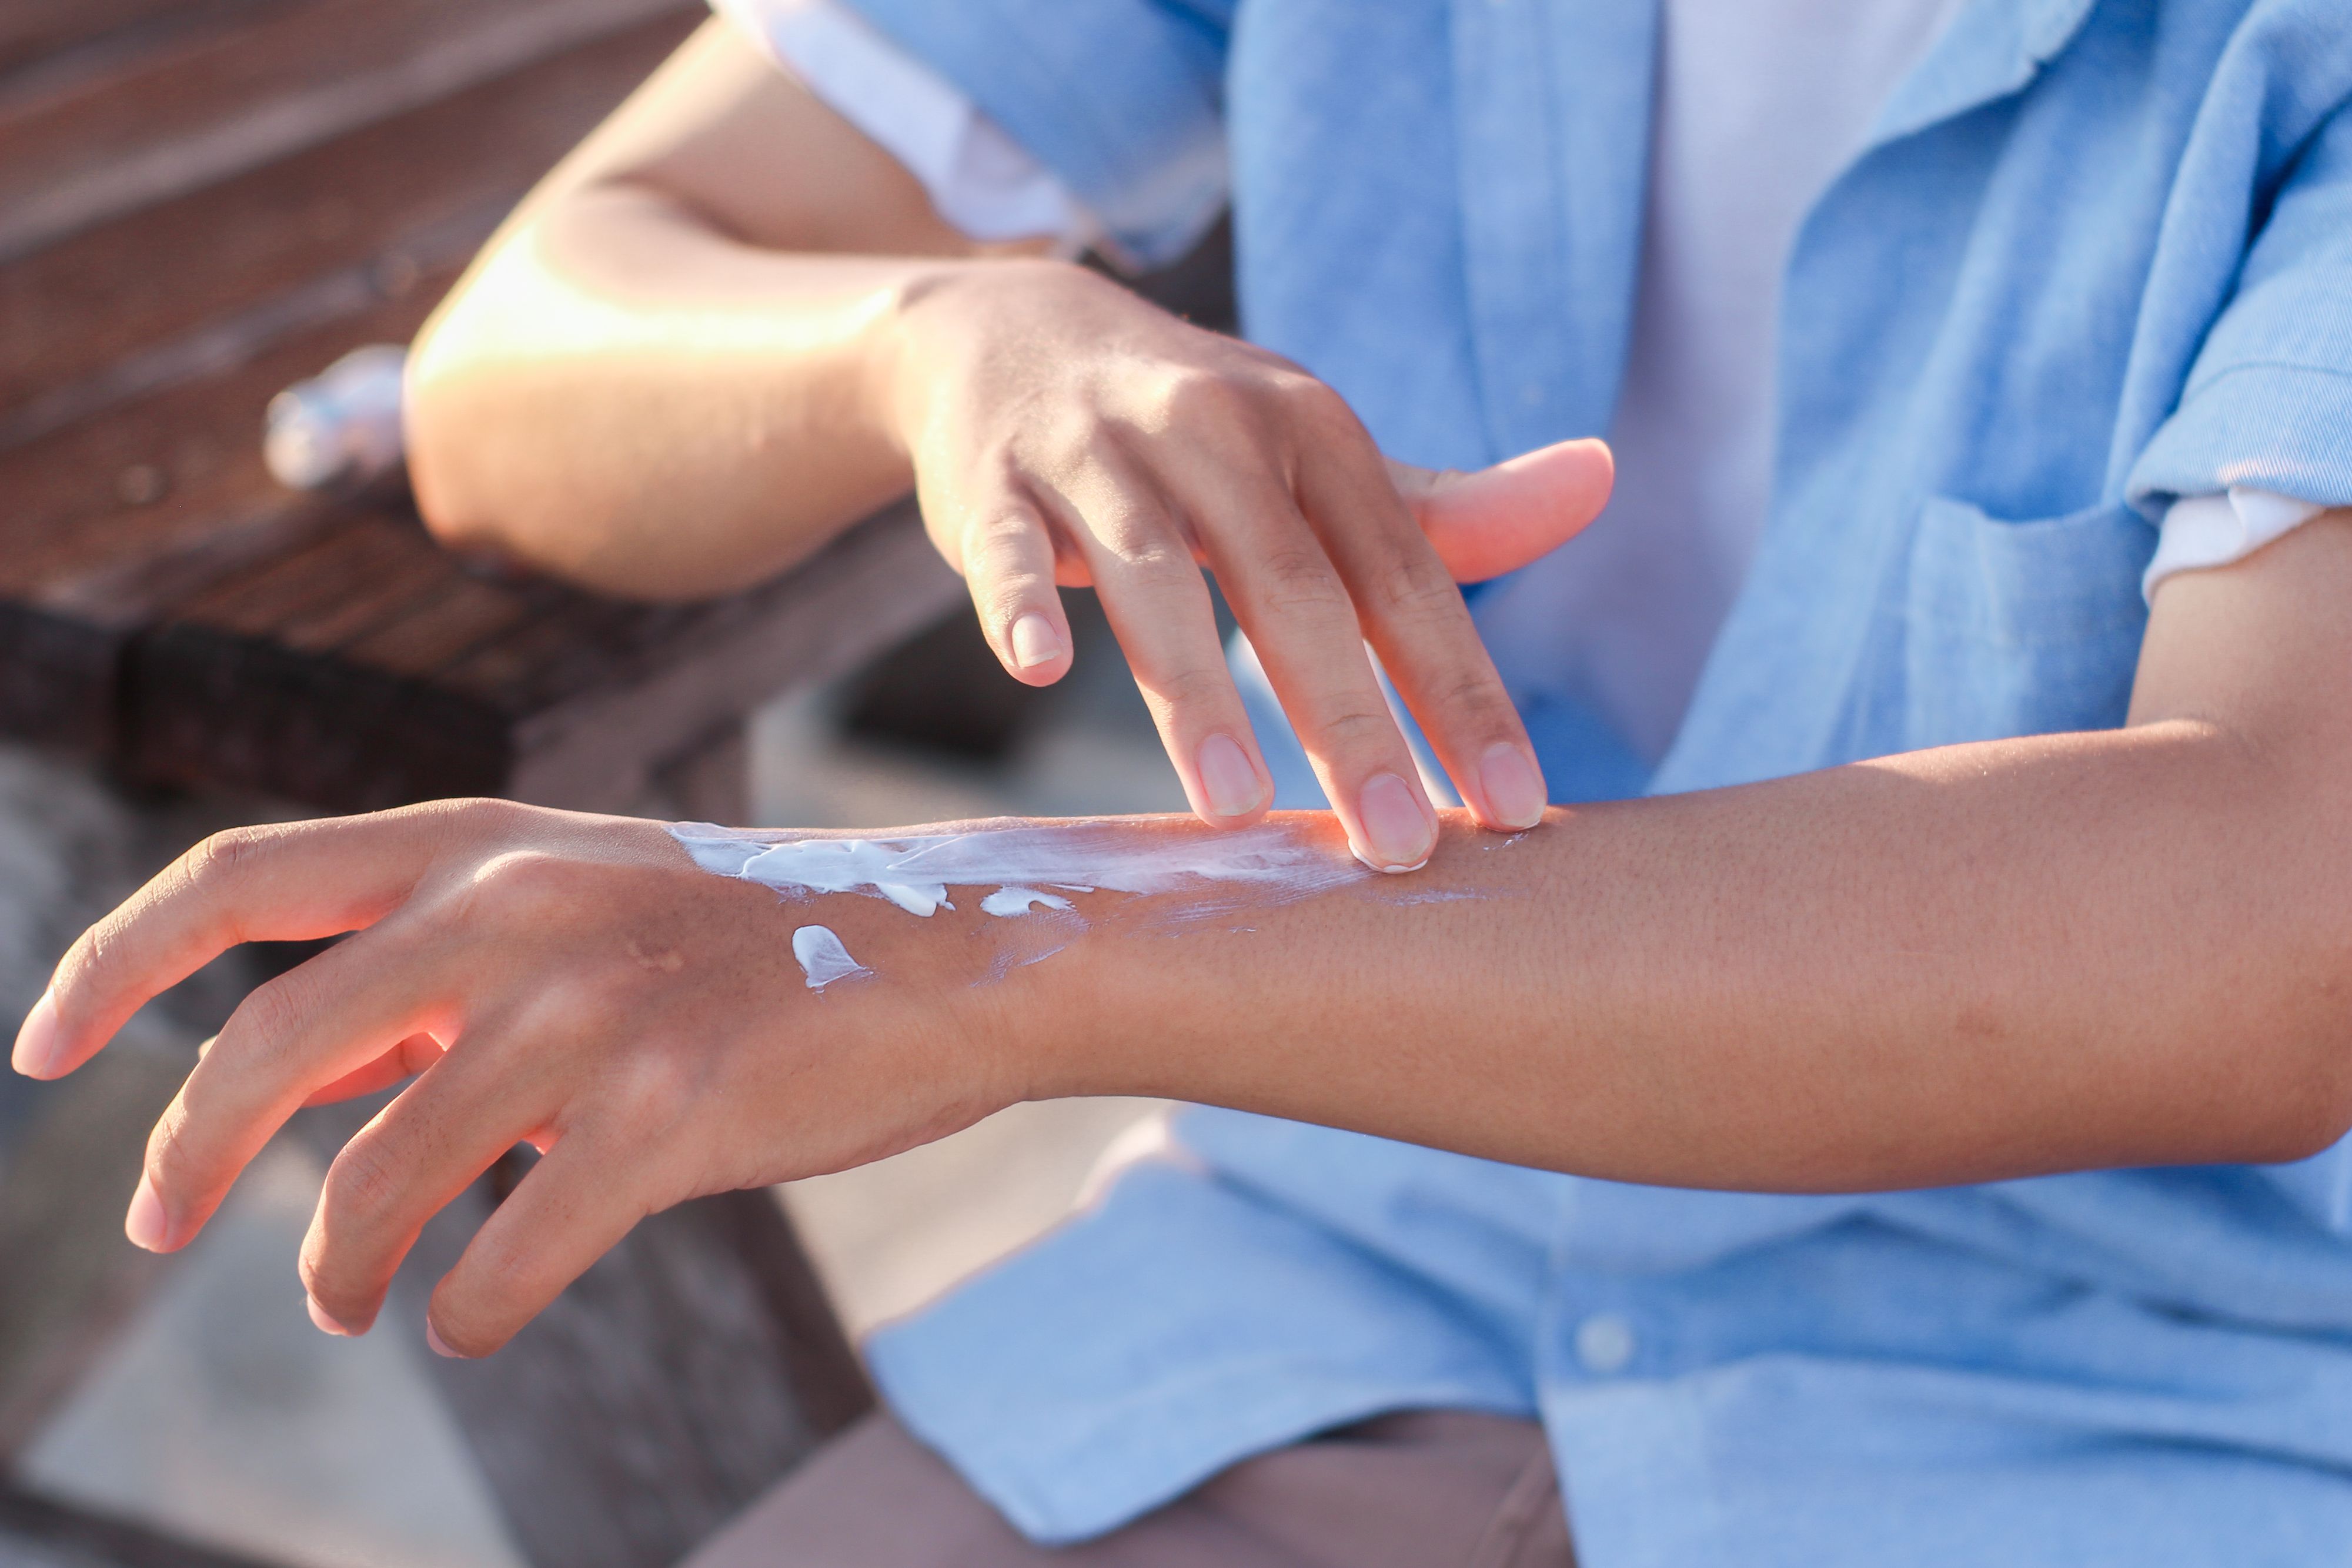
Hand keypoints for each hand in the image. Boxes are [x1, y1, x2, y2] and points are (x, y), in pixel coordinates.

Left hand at [7, 802, 1017, 1355]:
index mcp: (485, 841)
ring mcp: (593, 1009)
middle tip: (162, 1227)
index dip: (113, 962)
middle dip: (184, 1154)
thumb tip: (300, 1084)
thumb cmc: (757, 944)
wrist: (955, 953)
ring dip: (339, 1264)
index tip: (45, 1051)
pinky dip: (464, 1310)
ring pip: (376, 1176)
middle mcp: (518, 906)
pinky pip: (504, 1256)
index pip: (238, 878)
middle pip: (267, 1040)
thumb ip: (441, 968)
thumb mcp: (583, 907)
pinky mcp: (670, 1113)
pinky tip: (472, 1314)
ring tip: (356, 1299)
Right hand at [885, 259, 1612, 868]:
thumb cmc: (1198, 429)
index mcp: (1314, 433)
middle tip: (1392, 847)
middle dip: (1349, 721)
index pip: (1405, 577)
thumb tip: (1599, 480)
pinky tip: (1040, 666)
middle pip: (1292, 586)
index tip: (1514, 812)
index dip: (1461, 695)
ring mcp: (1096, 449)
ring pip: (1150, 573)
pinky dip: (1021, 598)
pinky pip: (1005, 545)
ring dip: (1194, 690)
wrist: (1015, 334)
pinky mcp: (992, 478)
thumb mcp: (1318, 451)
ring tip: (1237, 807)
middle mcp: (1215, 428)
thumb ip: (1443, 503)